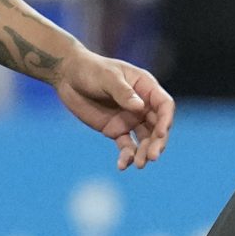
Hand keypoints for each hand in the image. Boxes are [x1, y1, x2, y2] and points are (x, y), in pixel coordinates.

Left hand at [55, 52, 175, 169]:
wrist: (68, 76)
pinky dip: (127, 156)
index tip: (160, 134)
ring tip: (140, 165)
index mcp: (145, 87)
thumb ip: (123, 92)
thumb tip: (140, 108)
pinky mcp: (116, 130)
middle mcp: (142, 105)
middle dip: (157, 143)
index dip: (166, 120)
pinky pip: (126, 146)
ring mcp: (130, 119)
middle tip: (152, 157)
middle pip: (157, 126)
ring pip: (144, 140)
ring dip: (144, 153)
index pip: (164, 105)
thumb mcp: (107, 77)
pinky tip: (123, 166)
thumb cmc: (91, 70)